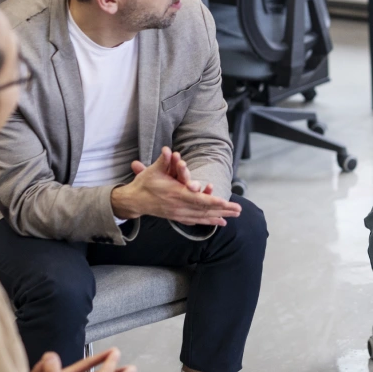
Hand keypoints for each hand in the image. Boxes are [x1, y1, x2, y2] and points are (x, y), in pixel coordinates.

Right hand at [112, 147, 239, 224]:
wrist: (134, 201)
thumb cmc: (144, 184)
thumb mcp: (153, 171)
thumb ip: (163, 161)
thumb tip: (167, 149)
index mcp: (175, 194)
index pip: (197, 200)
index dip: (212, 201)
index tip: (225, 202)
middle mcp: (178, 206)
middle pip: (204, 210)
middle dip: (222, 210)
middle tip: (238, 211)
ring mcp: (178, 214)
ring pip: (202, 217)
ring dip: (218, 216)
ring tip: (233, 216)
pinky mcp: (177, 217)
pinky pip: (195, 221)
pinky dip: (208, 221)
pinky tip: (219, 222)